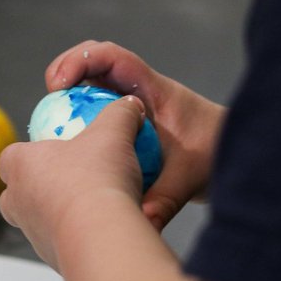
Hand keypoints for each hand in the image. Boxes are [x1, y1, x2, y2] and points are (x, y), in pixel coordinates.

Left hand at [0, 95, 145, 269]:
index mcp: (20, 166)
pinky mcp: (50, 258)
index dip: (29, 152)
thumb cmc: (98, 179)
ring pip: (37, 221)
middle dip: (36, 187)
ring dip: (57, 214)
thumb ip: (120, 113)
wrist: (101, 237)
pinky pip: (60, 242)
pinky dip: (75, 236)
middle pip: (16, 192)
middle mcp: (17, 202)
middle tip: (69, 180)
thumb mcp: (114, 132)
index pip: (11, 156)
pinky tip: (101, 229)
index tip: (53, 150)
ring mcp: (32, 233)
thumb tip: (130, 105)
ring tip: (90, 207)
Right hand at [46, 40, 225, 229]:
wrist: (233, 159)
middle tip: (48, 99)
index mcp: (153, 91)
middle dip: (65, 71)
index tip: (59, 85)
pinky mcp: (125, 124)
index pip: (113, 57)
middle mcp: (138, 92)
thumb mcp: (188, 179)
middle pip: (94, 63)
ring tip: (48, 127)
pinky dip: (75, 123)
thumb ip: (163, 200)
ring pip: (90, 89)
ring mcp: (130, 107)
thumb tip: (140, 223)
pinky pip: (93, 114)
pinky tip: (64, 150)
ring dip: (66, 100)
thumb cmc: (215, 158)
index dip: (81, 60)